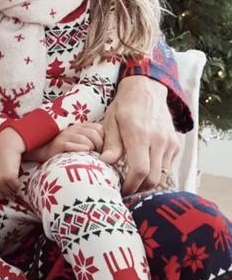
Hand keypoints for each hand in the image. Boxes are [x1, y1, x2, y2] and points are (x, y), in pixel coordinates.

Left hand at [0, 127, 24, 200]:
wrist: (6, 144)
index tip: (3, 188)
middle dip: (5, 191)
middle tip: (9, 182)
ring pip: (8, 192)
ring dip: (12, 187)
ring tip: (12, 176)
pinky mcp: (8, 178)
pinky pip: (15, 187)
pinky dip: (18, 183)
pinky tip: (16, 174)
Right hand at [27, 123, 103, 161]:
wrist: (41, 151)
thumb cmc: (64, 150)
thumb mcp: (79, 142)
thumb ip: (91, 141)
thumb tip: (108, 150)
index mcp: (80, 127)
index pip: (99, 128)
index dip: (104, 140)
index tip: (103, 151)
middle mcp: (73, 129)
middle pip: (94, 134)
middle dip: (99, 146)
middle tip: (98, 156)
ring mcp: (65, 136)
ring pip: (85, 139)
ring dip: (91, 149)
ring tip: (90, 157)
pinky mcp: (58, 144)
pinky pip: (71, 145)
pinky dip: (80, 149)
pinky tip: (82, 154)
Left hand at [101, 76, 178, 193]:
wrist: (146, 89)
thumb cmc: (124, 106)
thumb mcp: (111, 122)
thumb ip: (111, 144)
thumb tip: (105, 163)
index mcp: (140, 135)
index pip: (140, 170)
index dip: (131, 185)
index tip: (121, 190)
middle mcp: (158, 140)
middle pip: (154, 178)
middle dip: (140, 188)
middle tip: (125, 190)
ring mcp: (169, 142)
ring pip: (163, 175)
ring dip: (148, 182)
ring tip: (133, 182)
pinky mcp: (175, 144)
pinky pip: (167, 166)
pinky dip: (156, 173)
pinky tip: (143, 171)